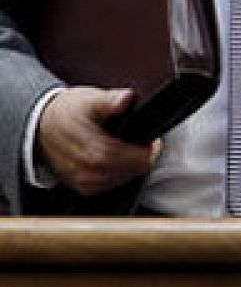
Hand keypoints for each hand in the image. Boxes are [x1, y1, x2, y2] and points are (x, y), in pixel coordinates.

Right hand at [37, 87, 159, 195]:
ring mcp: (84, 181)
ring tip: (130, 149)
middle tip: (144, 143)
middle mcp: (88, 171)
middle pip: (130, 171)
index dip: (148, 151)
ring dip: (130, 166)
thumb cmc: (67, 112)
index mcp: (93, 151)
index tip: (153, 140)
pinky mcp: (81, 187)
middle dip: (141, 157)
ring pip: (122, 180)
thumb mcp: (90, 99)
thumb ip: (110, 101)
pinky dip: (117, 174)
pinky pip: (109, 186)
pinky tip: (117, 160)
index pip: (134, 160)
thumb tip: (125, 99)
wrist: (41, 126)